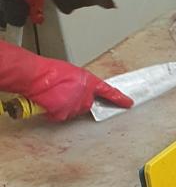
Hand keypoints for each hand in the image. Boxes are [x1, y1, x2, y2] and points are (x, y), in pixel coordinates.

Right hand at [0, 42, 130, 119]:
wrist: (35, 76)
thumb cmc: (49, 71)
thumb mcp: (72, 73)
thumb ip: (81, 83)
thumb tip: (80, 91)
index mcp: (89, 82)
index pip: (108, 92)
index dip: (119, 98)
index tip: (128, 103)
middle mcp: (85, 95)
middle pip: (88, 104)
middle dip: (78, 101)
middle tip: (63, 94)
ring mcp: (75, 106)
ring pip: (75, 111)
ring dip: (67, 106)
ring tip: (53, 95)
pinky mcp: (63, 114)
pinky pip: (62, 115)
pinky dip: (55, 111)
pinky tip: (48, 102)